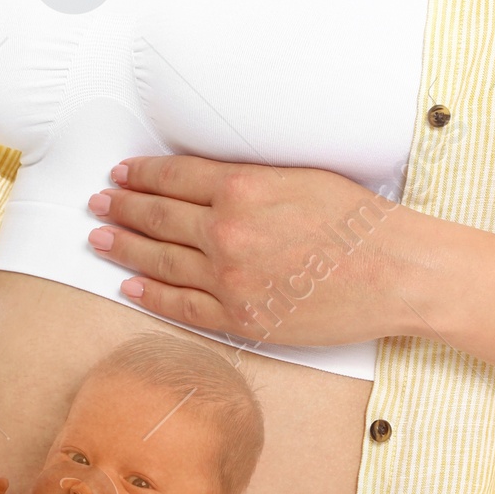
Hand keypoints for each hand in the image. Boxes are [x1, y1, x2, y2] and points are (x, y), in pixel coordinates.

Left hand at [85, 156, 416, 349]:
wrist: (396, 273)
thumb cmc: (359, 222)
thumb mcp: (301, 177)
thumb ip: (249, 180)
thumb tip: (207, 182)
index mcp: (243, 188)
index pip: (174, 178)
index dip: (141, 175)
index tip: (122, 174)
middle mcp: (228, 232)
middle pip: (158, 218)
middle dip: (122, 209)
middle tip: (98, 203)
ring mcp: (230, 279)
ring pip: (161, 262)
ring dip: (124, 248)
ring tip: (100, 238)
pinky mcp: (241, 319)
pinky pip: (183, 307)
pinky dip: (151, 294)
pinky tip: (130, 284)